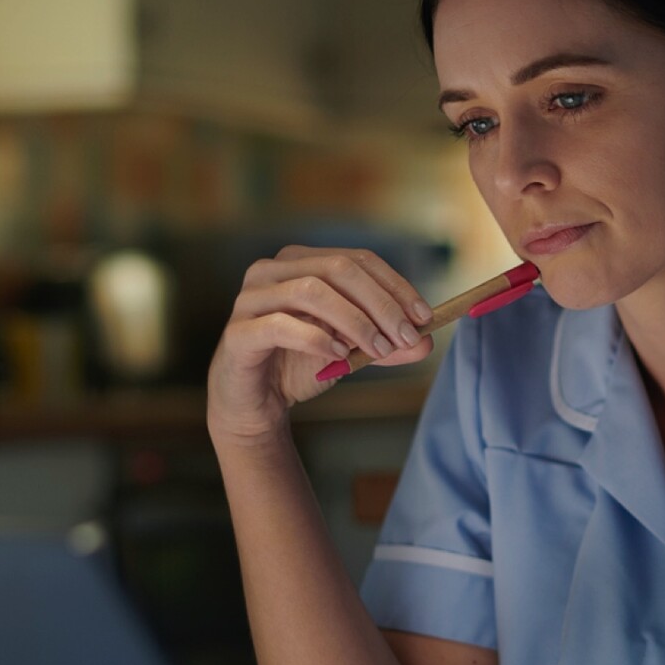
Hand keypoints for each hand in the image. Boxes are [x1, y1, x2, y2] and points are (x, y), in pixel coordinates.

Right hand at [206, 246, 433, 443]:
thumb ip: (384, 343)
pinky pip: (280, 325)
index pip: (357, 260)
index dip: (394, 285)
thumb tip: (425, 342)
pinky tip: (339, 355)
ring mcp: (250, 299)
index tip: (424, 316)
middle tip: (406, 336)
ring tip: (378, 349)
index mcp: (299, 262)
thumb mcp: (350, 351)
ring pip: (311, 291)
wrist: (254, 405)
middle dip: (380, 302)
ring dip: (354, 320)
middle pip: (337, 269)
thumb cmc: (297, 366)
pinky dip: (316, 338)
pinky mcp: (238, 332)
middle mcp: (271, 270)